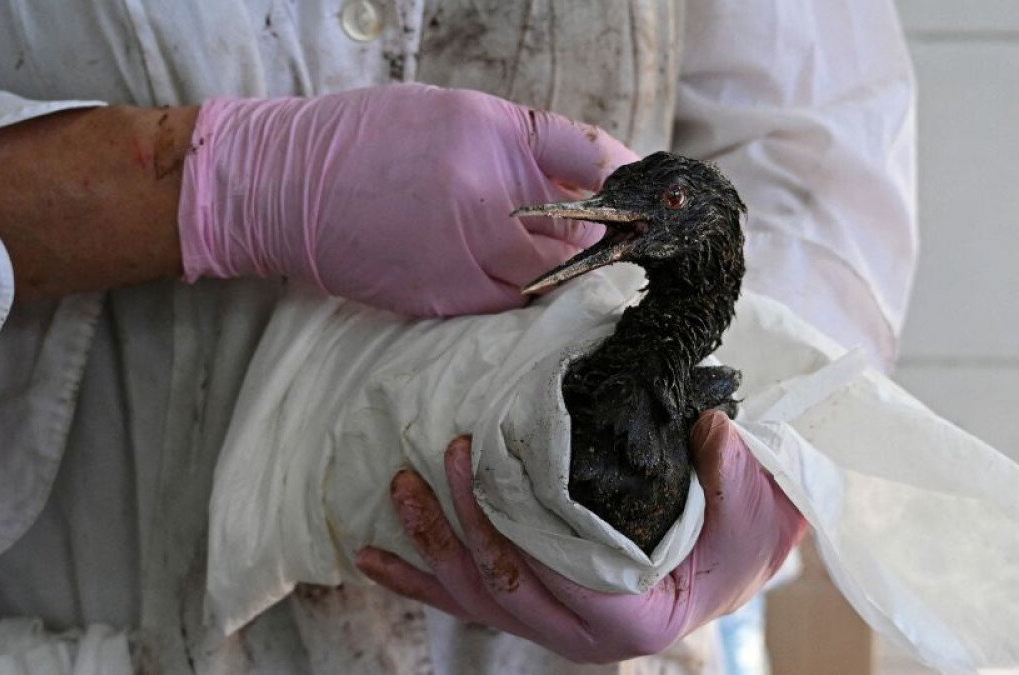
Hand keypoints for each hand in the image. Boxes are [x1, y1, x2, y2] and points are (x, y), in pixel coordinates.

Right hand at [178, 84, 635, 316]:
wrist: (283, 186)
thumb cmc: (364, 141)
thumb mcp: (448, 115)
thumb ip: (517, 147)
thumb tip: (583, 180)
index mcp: (490, 135)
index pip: (590, 157)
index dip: (626, 182)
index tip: (647, 199)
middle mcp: (486, 197)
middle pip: (579, 237)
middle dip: (595, 243)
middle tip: (600, 244)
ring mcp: (465, 255)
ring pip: (546, 282)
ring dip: (557, 277)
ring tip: (543, 266)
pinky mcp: (442, 300)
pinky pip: (504, 308)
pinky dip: (515, 298)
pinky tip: (495, 282)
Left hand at [355, 412, 805, 662]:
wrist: (725, 577)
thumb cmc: (736, 547)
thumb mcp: (749, 512)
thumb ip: (729, 472)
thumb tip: (710, 426)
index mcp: (627, 618)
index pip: (559, 578)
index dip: (515, 528)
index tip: (485, 465)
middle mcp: (576, 635)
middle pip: (502, 586)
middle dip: (461, 526)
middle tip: (439, 463)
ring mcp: (545, 627)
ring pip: (473, 597)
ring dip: (429, 546)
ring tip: (398, 492)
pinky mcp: (524, 609)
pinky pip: (462, 600)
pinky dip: (413, 579)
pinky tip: (371, 558)